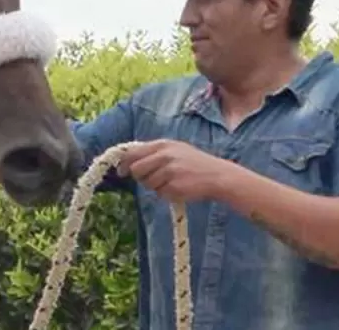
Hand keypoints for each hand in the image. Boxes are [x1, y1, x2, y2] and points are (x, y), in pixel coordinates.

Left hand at [116, 139, 234, 203]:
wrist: (217, 176)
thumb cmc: (194, 164)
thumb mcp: (175, 150)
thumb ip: (154, 153)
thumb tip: (128, 161)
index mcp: (163, 144)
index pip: (133, 152)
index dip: (125, 163)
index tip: (121, 171)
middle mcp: (164, 156)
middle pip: (137, 169)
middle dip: (140, 177)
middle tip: (151, 179)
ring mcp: (169, 171)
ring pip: (148, 183)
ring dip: (156, 186)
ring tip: (172, 182)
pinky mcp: (174, 186)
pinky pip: (160, 194)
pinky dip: (166, 194)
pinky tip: (179, 188)